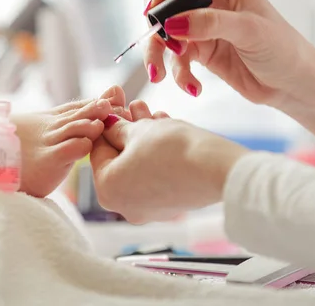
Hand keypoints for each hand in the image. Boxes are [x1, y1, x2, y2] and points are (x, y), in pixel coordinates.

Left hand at [90, 103, 247, 223]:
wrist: (217, 170)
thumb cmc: (173, 149)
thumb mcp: (139, 130)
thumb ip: (117, 128)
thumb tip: (108, 125)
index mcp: (107, 190)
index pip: (97, 150)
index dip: (105, 123)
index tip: (115, 106)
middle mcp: (124, 206)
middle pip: (119, 159)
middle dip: (128, 129)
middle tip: (134, 105)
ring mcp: (147, 209)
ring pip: (138, 165)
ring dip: (143, 138)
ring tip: (153, 113)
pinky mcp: (169, 206)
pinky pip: (154, 176)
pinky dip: (156, 155)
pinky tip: (166, 130)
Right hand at [143, 0, 314, 106]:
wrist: (292, 84)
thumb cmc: (282, 49)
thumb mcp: (249, 30)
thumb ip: (210, 23)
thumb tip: (170, 23)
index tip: (154, 9)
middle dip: (153, 21)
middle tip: (159, 40)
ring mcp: (199, 26)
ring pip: (161, 32)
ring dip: (157, 54)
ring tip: (161, 75)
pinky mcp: (198, 52)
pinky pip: (174, 59)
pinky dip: (177, 74)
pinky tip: (193, 87)